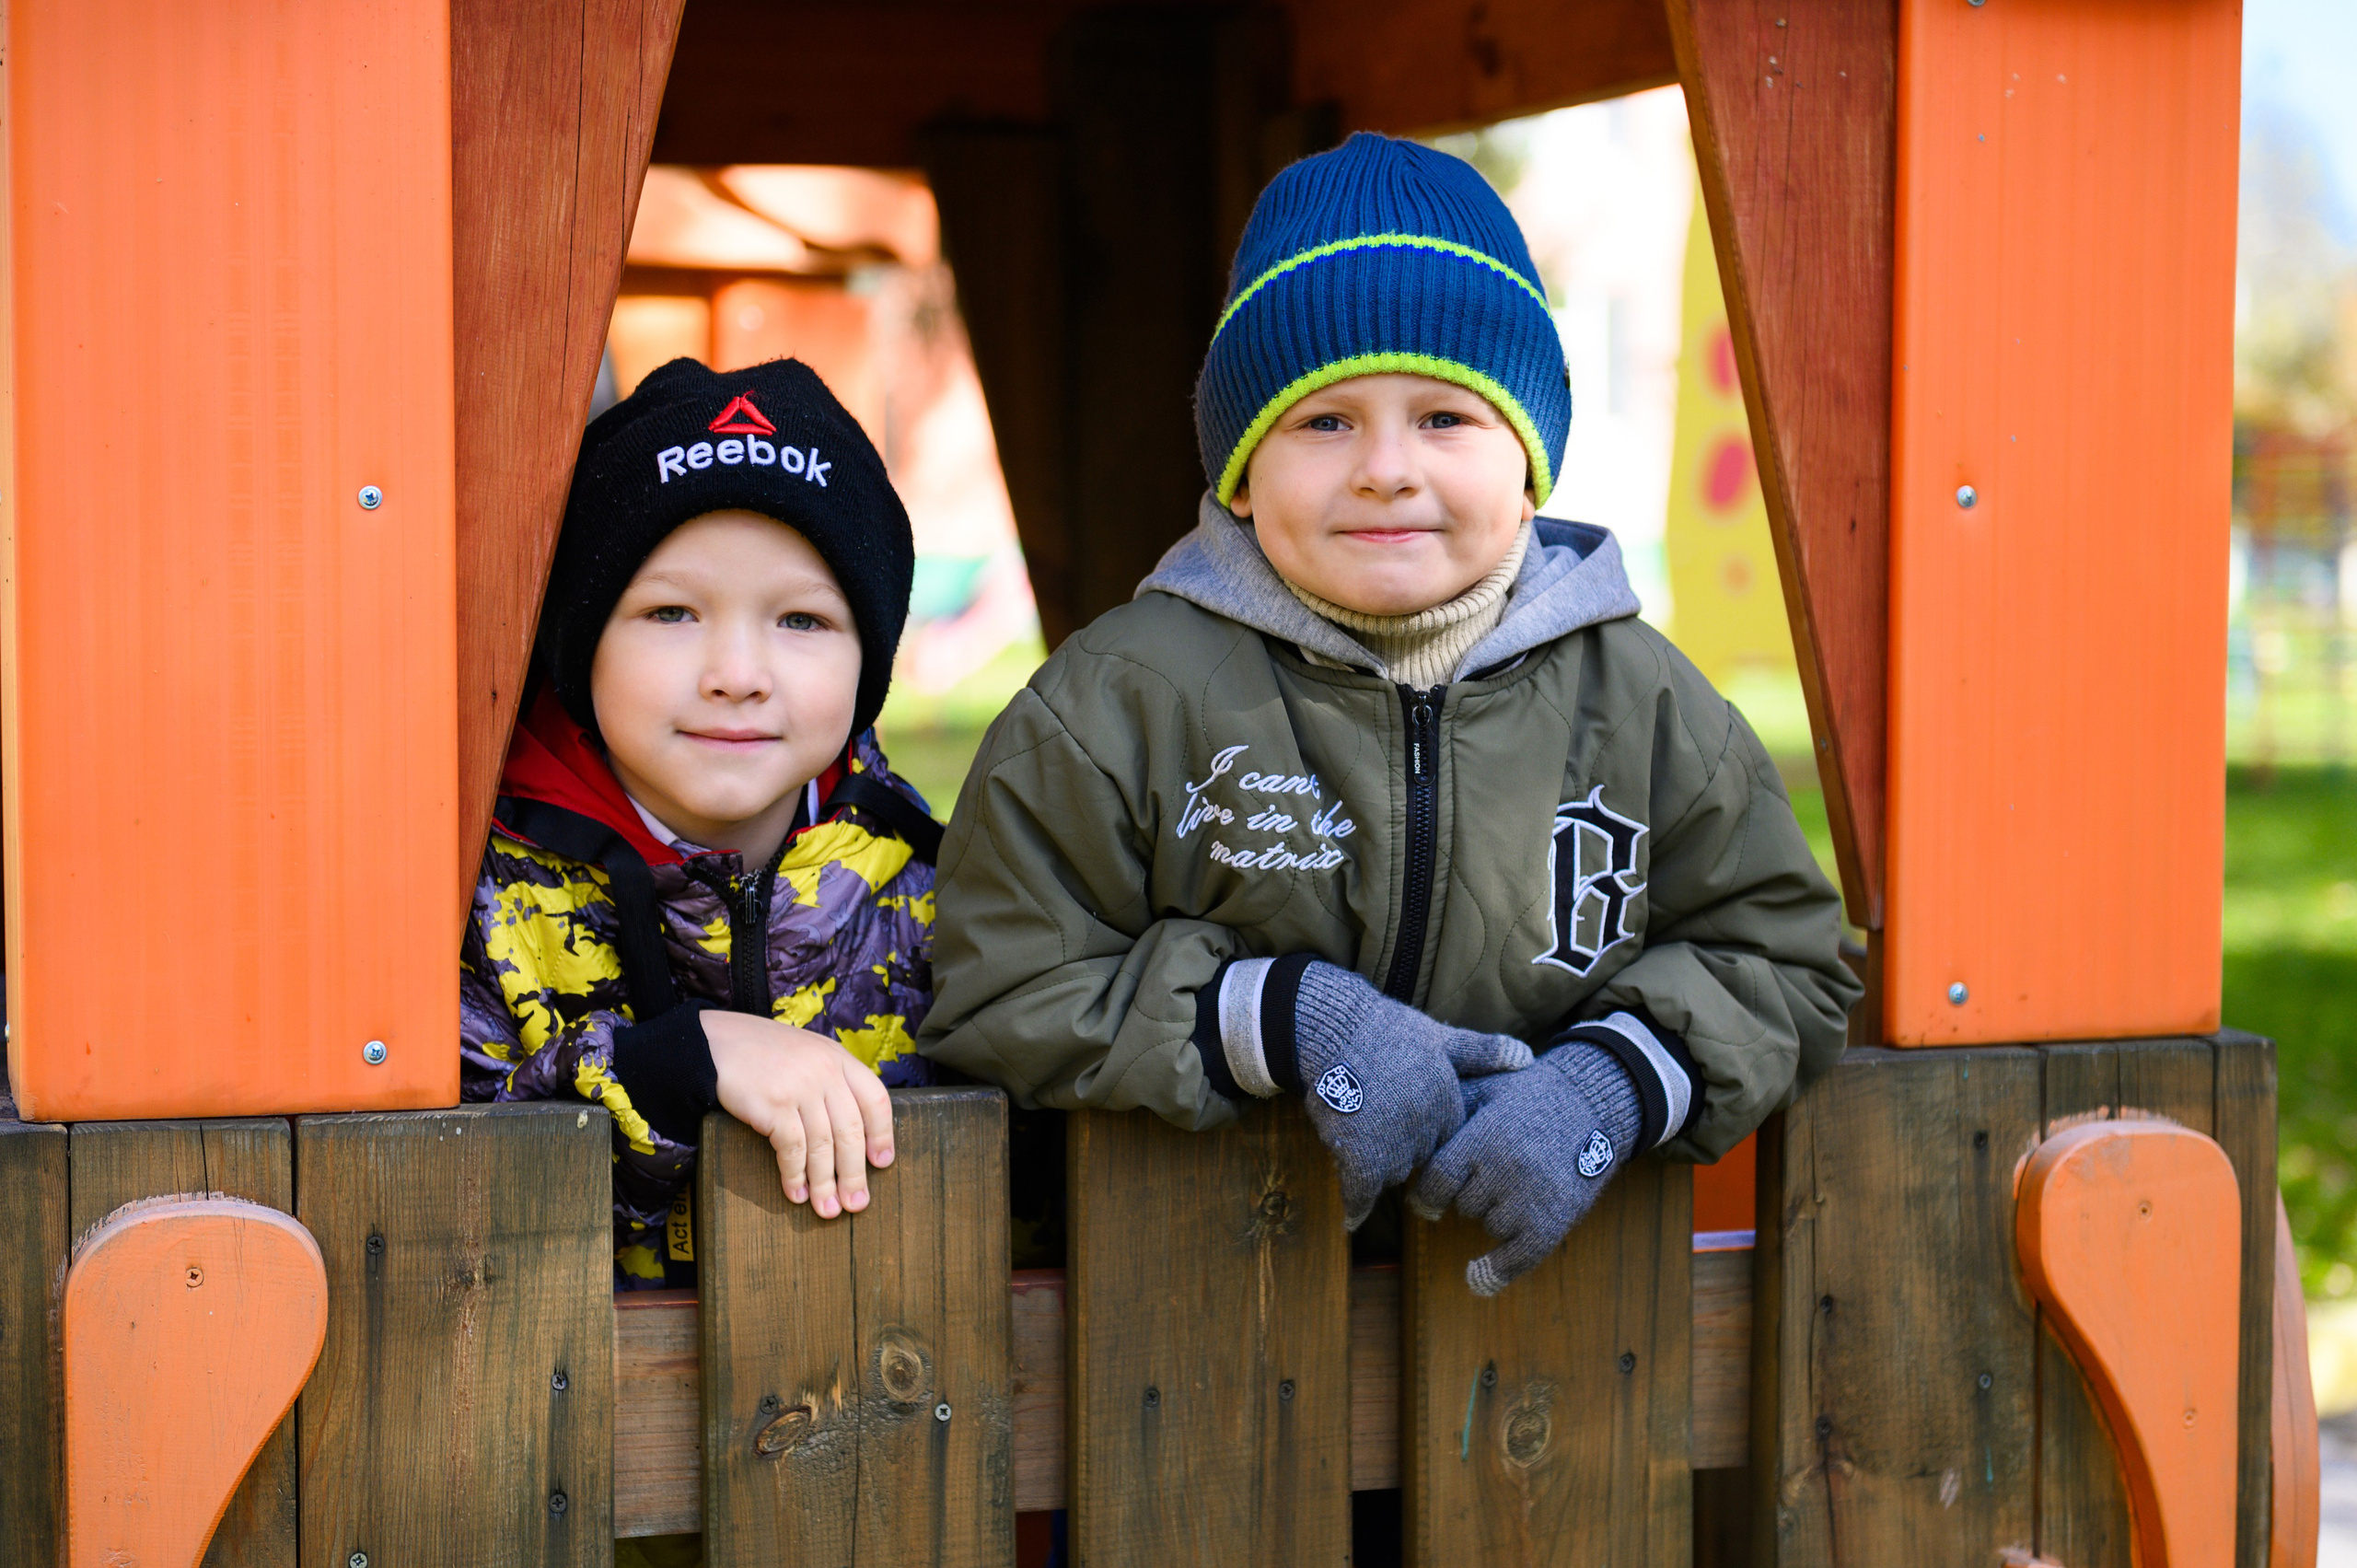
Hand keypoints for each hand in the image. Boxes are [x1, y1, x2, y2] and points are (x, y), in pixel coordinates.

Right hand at [704, 1013, 894, 1217]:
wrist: (714, 1043)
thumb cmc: (762, 1053)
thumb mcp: (807, 1053)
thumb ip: (832, 1081)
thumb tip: (854, 1133)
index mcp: (838, 1058)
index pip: (875, 1099)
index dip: (882, 1134)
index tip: (883, 1163)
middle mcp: (825, 1071)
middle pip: (851, 1131)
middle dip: (855, 1173)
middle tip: (857, 1203)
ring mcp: (800, 1087)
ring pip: (823, 1146)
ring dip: (826, 1183)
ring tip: (828, 1210)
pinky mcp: (774, 1105)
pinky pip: (793, 1150)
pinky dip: (796, 1177)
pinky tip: (797, 1194)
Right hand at [1286, 962, 1531, 1228]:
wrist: (1339, 1030)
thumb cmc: (1388, 1030)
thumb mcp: (1441, 1037)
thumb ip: (1482, 1053)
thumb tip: (1527, 1057)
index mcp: (1448, 1105)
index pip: (1443, 1136)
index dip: (1422, 1126)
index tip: (1403, 1112)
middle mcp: (1428, 1131)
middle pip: (1417, 1156)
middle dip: (1399, 1145)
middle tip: (1375, 1115)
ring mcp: (1396, 1147)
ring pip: (1390, 1171)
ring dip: (1374, 1161)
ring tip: (1353, 1126)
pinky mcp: (1363, 1157)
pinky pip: (1362, 1192)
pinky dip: (1356, 1206)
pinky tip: (1353, 1220)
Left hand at [1408, 1043, 1639, 1294]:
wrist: (1593, 1101)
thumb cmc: (1528, 1094)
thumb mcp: (1485, 1088)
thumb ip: (1447, 1111)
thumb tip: (1406, 1136)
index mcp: (1483, 1137)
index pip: (1436, 1182)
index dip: (1426, 1196)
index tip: (1425, 1203)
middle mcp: (1505, 1170)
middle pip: (1464, 1204)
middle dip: (1470, 1193)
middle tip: (1494, 1170)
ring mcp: (1531, 1198)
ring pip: (1490, 1225)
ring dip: (1495, 1213)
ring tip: (1518, 1182)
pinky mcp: (1554, 1221)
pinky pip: (1516, 1258)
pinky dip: (1496, 1271)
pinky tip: (1476, 1278)